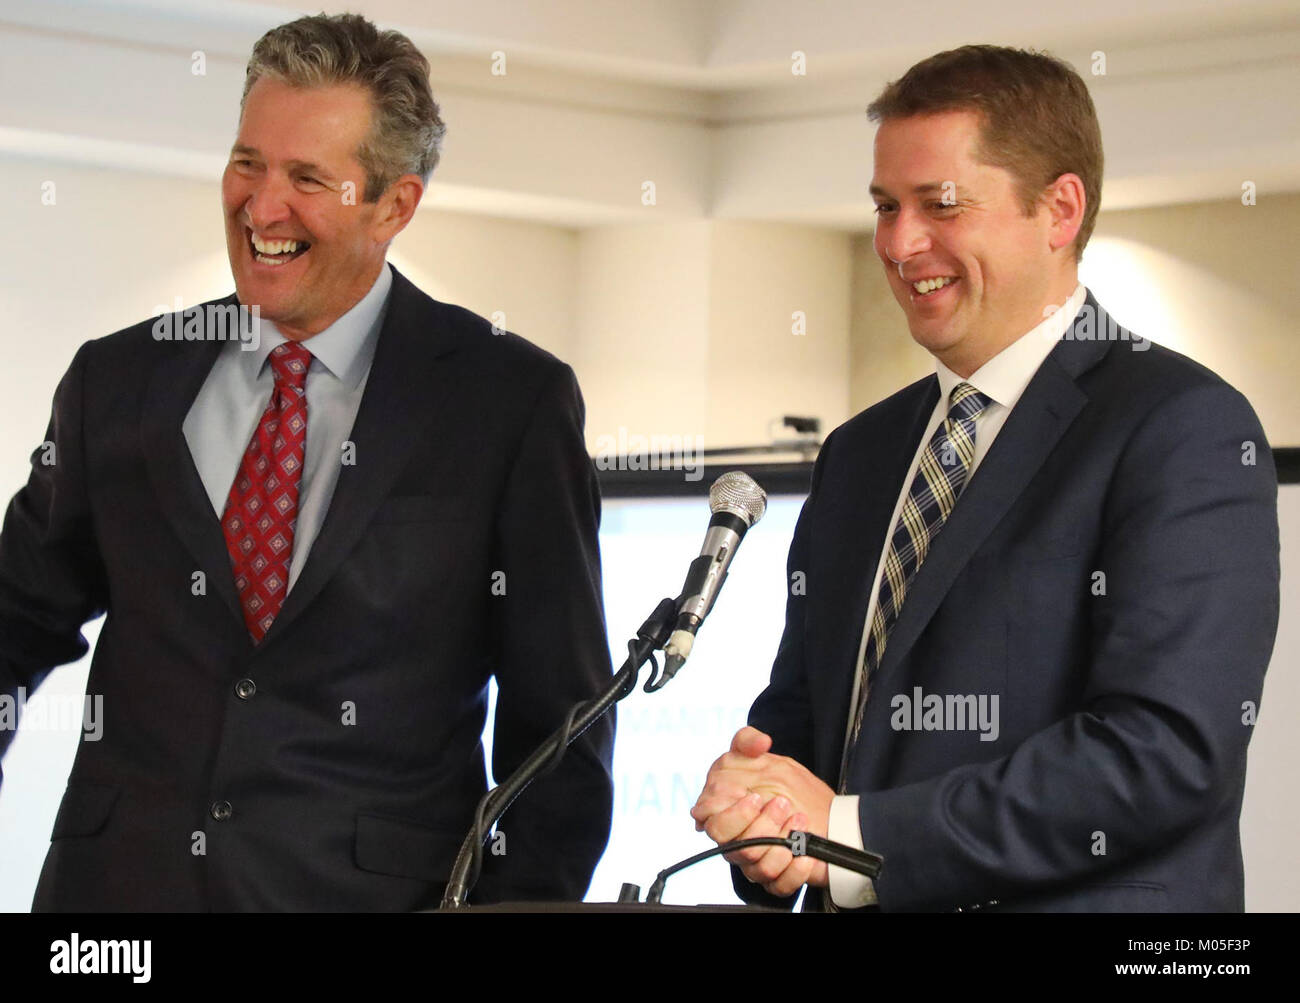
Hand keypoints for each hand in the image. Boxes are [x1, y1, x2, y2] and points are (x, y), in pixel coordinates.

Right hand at [690, 726, 833, 894]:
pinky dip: (795, 869)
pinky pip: (778, 885)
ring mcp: (755, 861)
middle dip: (761, 825)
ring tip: (800, 821)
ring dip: (783, 842)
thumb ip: (748, 742)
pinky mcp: (775, 879)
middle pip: (733, 847)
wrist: (827, 818)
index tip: (755, 798)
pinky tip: (805, 852)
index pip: (711, 823)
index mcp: (725, 812)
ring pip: (757, 867)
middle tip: (782, 804)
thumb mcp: (770, 759)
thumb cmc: (792, 790)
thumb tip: (759, 742)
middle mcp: (737, 840)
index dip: (733, 813)